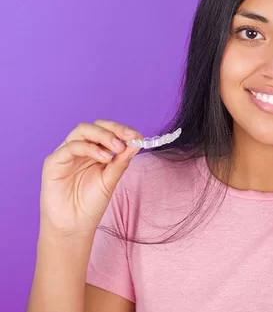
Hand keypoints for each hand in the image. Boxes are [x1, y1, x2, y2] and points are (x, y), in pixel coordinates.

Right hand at [39, 120, 143, 238]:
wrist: (73, 227)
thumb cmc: (91, 204)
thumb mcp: (111, 179)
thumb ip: (122, 160)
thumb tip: (137, 142)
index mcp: (94, 151)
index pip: (107, 130)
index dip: (122, 130)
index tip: (138, 136)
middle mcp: (79, 149)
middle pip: (95, 126)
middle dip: (114, 129)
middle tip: (130, 137)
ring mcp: (65, 154)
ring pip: (82, 131)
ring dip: (103, 136)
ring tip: (118, 148)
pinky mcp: (53, 162)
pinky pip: (71, 147)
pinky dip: (90, 148)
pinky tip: (104, 158)